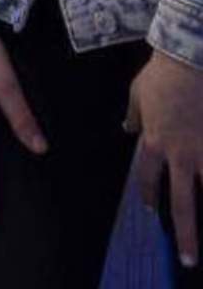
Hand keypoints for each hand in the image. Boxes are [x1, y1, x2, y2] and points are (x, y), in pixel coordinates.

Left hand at [125, 49, 202, 268]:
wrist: (189, 58)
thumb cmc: (162, 74)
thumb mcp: (137, 93)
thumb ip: (133, 115)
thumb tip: (127, 127)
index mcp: (155, 143)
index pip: (148, 179)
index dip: (148, 196)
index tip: (149, 209)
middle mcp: (180, 154)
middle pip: (182, 203)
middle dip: (185, 233)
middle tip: (188, 258)